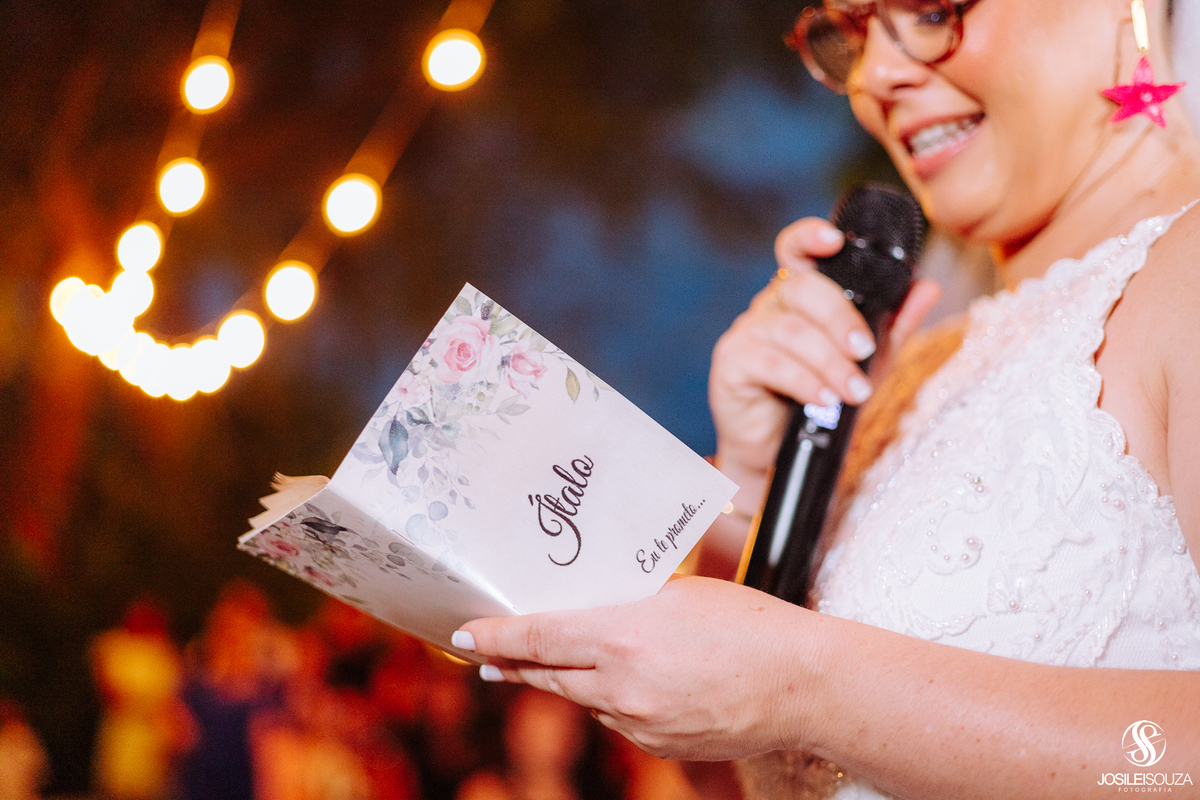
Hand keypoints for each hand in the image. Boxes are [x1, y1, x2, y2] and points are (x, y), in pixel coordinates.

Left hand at [457, 576, 826, 760]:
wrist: (801, 685)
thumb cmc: (749, 625)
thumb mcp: (680, 595)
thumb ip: (629, 604)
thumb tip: (595, 610)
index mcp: (622, 636)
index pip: (539, 637)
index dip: (496, 637)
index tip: (464, 635)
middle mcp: (621, 686)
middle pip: (548, 676)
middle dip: (513, 666)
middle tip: (486, 657)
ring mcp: (639, 723)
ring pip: (584, 699)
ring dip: (566, 682)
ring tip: (551, 667)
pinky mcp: (658, 746)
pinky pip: (617, 719)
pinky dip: (610, 701)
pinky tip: (622, 686)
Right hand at [709, 217, 940, 498]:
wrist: (780, 453)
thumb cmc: (820, 401)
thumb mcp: (868, 363)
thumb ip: (894, 325)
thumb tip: (927, 286)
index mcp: (799, 297)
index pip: (795, 250)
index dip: (809, 237)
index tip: (835, 240)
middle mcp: (769, 307)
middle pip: (800, 288)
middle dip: (840, 318)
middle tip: (865, 352)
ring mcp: (746, 332)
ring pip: (791, 331)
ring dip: (829, 362)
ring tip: (852, 391)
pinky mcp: (731, 363)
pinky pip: (769, 363)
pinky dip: (803, 381)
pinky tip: (823, 399)